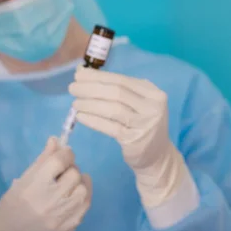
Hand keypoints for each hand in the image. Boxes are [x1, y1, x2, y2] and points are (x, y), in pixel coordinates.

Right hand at [0, 137, 91, 230]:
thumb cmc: (12, 205)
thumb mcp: (23, 180)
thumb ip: (42, 160)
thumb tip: (56, 140)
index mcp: (35, 187)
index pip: (59, 161)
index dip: (65, 153)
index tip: (64, 153)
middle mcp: (51, 201)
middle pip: (74, 174)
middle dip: (70, 169)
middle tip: (62, 172)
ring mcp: (62, 216)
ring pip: (83, 189)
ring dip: (78, 183)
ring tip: (69, 184)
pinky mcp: (69, 227)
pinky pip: (85, 206)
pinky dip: (82, 197)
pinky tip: (73, 195)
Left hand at [69, 66, 186, 207]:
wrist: (157, 155)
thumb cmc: (142, 125)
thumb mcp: (138, 104)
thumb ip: (118, 90)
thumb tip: (85, 74)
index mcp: (153, 93)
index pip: (122, 80)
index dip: (99, 76)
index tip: (79, 74)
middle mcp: (152, 106)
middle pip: (117, 92)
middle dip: (91, 88)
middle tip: (72, 88)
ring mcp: (145, 123)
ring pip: (112, 109)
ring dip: (90, 104)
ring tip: (75, 103)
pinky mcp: (134, 139)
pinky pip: (110, 127)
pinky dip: (93, 120)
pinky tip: (81, 117)